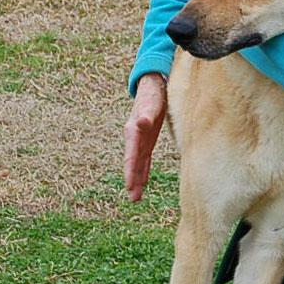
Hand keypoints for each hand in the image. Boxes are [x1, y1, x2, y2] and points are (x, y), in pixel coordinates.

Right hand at [124, 73, 166, 201]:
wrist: (153, 85)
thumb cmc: (154, 93)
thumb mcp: (152, 102)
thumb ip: (147, 113)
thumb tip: (142, 123)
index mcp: (134, 130)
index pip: (132, 154)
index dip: (131, 170)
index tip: (130, 185)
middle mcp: (135, 136)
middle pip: (133, 162)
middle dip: (132, 180)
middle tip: (133, 199)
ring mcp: (140, 139)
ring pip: (138, 163)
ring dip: (137, 179)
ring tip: (136, 197)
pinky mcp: (147, 138)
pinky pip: (144, 158)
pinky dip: (143, 170)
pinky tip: (143, 182)